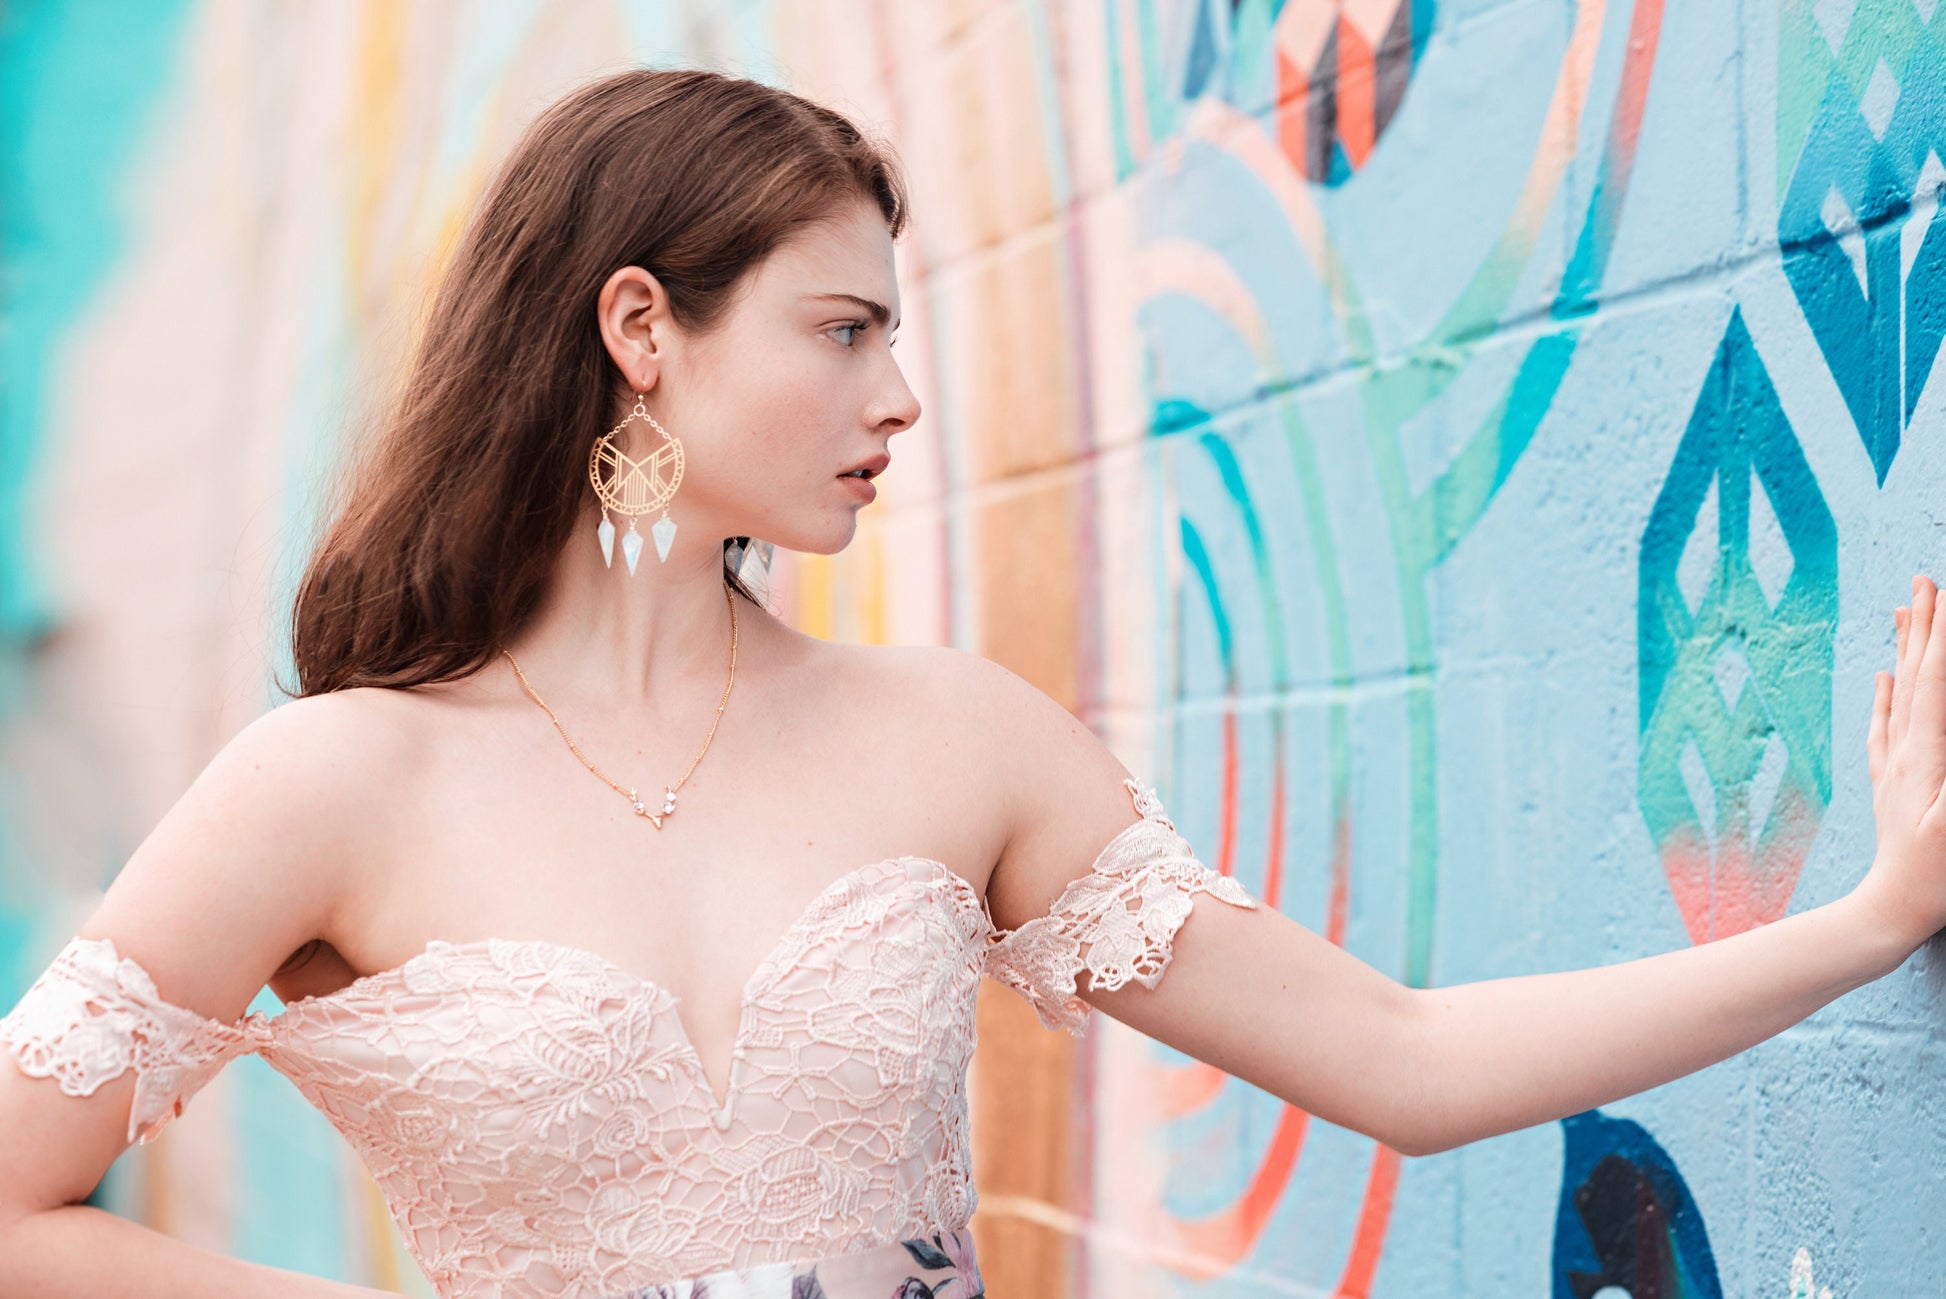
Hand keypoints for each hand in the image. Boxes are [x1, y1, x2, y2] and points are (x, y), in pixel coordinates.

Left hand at [1861, 574, 1945, 952]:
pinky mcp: (1890, 784)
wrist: (1889, 911)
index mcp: (1925, 756)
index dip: (1944, 637)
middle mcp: (1903, 752)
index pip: (1936, 681)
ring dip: (1903, 649)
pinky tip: (1880, 678)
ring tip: (1900, 610)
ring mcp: (1894, 766)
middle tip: (1922, 580)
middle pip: (1914, 675)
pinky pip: (1886, 726)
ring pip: (1898, 692)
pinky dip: (1886, 695)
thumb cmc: (1935, 876)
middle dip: (1923, 626)